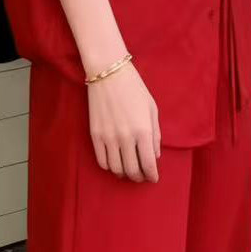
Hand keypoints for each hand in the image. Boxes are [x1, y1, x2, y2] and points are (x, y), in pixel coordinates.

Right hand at [86, 61, 161, 180]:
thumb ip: (155, 134)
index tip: (153, 178)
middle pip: (132, 170)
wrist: (108, 73)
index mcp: (143, 130)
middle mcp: (126, 137)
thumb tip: (154, 156)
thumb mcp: (152, 108)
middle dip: (139, 177)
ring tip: (129, 171)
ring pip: (116, 169)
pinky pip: (101, 161)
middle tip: (142, 177)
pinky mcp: (95, 135)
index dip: (152, 175)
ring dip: (124, 174)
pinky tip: (115, 163)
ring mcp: (108, 137)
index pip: (148, 164)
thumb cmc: (134, 88)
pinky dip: (109, 167)